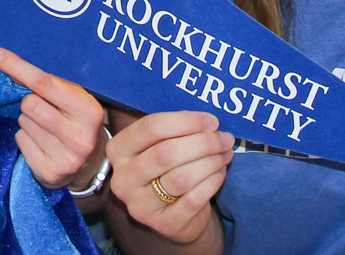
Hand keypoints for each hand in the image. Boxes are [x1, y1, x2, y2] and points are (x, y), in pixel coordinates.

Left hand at [0, 47, 107, 191]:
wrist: (89, 165)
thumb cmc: (77, 122)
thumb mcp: (75, 99)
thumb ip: (50, 82)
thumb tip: (12, 68)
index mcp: (89, 111)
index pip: (44, 83)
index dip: (17, 66)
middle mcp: (80, 137)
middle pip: (29, 103)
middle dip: (30, 101)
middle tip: (45, 109)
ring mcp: (65, 159)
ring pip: (23, 122)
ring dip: (28, 120)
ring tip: (47, 128)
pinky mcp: (48, 173)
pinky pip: (20, 141)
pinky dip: (25, 137)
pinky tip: (42, 143)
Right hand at [108, 111, 231, 244]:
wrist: (172, 214)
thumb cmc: (166, 168)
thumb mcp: (159, 144)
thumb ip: (175, 130)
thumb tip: (208, 123)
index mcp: (118, 150)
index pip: (150, 128)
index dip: (185, 121)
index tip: (212, 121)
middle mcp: (123, 179)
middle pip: (165, 153)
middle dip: (202, 143)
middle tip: (225, 139)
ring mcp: (140, 206)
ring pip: (180, 178)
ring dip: (210, 162)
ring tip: (225, 154)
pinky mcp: (163, 224)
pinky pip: (193, 200)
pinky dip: (211, 183)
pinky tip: (220, 173)